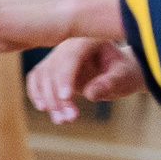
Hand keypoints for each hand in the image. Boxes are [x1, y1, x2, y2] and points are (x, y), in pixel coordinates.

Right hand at [27, 37, 144, 124]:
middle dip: (58, 96)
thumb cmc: (124, 72)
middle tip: (70, 118)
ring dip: (48, 99)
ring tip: (62, 120)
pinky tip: (44, 108)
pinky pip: (36, 78)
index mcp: (87, 39)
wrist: (120, 71)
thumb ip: (110, 83)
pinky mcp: (51, 67)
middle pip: (53, 68)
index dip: (65, 77)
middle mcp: (68, 43)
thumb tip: (91, 93)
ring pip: (42, 75)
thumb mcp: (124, 77)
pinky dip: (37, 93)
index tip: (65, 97)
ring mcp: (58, 54)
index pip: (70, 57)